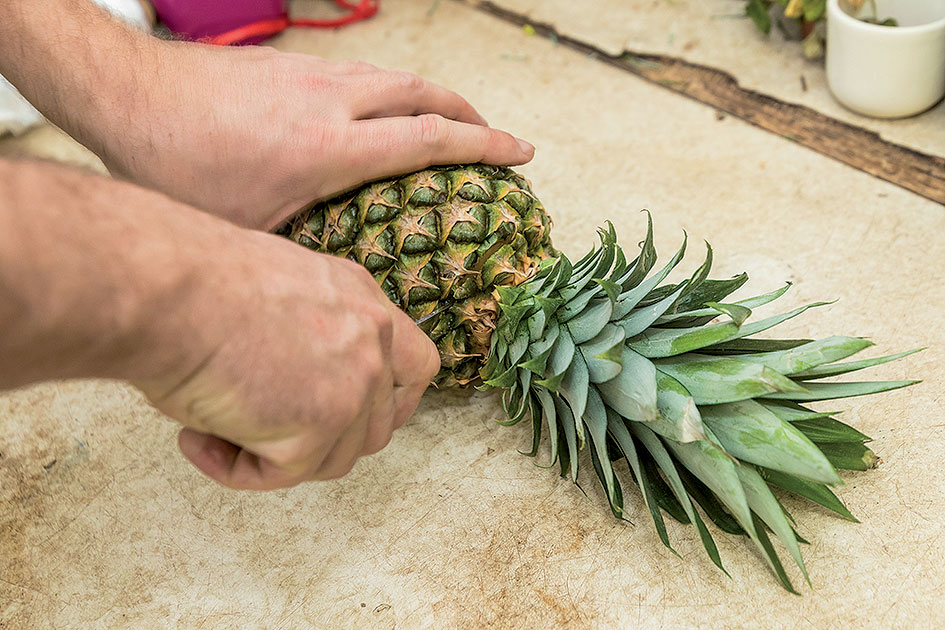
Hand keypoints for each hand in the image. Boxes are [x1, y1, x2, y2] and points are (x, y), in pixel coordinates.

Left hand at [98, 42, 534, 229]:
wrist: (127, 94)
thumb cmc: (177, 168)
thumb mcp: (248, 227)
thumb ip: (298, 246)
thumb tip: (327, 282)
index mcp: (331, 147)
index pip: (431, 138)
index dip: (486, 145)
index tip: (522, 152)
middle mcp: (333, 100)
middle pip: (426, 92)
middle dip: (470, 112)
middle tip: (493, 136)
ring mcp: (313, 75)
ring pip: (395, 75)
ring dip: (433, 96)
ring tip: (448, 119)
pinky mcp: (291, 65)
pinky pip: (362, 71)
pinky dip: (390, 89)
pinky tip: (378, 108)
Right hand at [135, 230, 440, 489]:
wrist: (167, 287)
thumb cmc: (194, 284)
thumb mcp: (276, 295)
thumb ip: (306, 337)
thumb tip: (288, 384)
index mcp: (361, 301)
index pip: (414, 364)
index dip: (392, 402)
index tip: (354, 419)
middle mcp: (372, 340)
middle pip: (378, 424)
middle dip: (326, 442)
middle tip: (264, 435)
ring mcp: (354, 386)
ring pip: (332, 459)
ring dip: (275, 457)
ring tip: (210, 426)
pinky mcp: (319, 427)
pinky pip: (283, 474)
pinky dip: (237, 469)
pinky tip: (197, 438)